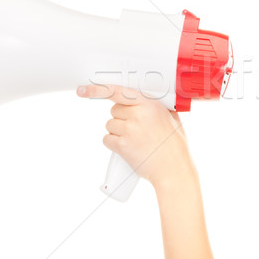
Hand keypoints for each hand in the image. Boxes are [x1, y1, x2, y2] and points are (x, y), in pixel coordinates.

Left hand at [77, 84, 193, 188]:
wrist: (173, 169)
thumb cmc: (175, 146)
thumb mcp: (172, 120)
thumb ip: (159, 109)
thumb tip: (148, 104)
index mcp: (151, 105)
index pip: (119, 92)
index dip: (99, 90)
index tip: (84, 90)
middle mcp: (139, 114)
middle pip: (114, 110)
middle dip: (121, 118)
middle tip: (134, 128)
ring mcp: (130, 130)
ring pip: (110, 125)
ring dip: (117, 132)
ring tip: (134, 141)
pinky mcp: (122, 145)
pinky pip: (107, 140)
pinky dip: (114, 144)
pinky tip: (128, 148)